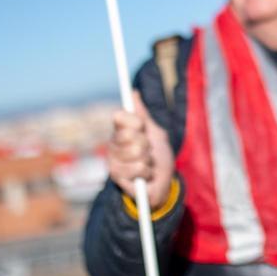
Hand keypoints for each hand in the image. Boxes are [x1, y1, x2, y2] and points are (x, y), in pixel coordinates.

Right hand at [107, 91, 174, 208]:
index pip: (119, 116)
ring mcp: (113, 162)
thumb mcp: (155, 132)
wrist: (163, 182)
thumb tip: (133, 92)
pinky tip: (145, 176)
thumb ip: (143, 115)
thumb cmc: (158, 156)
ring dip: (149, 160)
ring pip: (137, 153)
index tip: (143, 127)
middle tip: (148, 151)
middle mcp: (113, 145)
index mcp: (120, 132)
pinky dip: (148, 172)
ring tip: (147, 165)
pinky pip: (139, 168)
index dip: (134, 121)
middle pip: (132, 135)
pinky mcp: (117, 178)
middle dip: (147, 144)